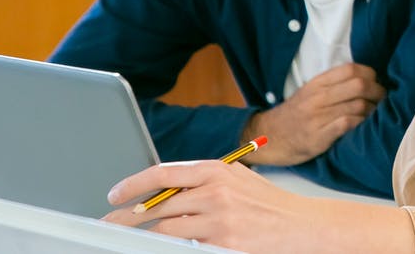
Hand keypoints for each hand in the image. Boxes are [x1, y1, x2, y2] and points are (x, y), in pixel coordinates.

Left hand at [103, 160, 413, 252]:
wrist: (305, 227)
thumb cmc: (271, 206)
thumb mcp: (239, 180)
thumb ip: (206, 180)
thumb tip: (167, 187)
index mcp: (218, 169)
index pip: (164, 172)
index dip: (134, 184)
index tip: (115, 195)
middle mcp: (216, 190)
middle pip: (158, 203)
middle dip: (128, 215)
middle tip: (109, 223)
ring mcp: (219, 218)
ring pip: (166, 227)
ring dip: (144, 234)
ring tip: (127, 238)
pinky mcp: (223, 243)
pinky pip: (185, 246)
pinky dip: (169, 246)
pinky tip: (160, 246)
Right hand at [241, 63, 385, 164]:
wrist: (269, 137)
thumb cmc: (296, 114)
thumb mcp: (310, 92)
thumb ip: (333, 84)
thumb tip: (367, 79)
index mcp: (317, 83)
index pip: (351, 69)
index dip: (370, 75)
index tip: (375, 83)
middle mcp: (318, 97)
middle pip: (359, 86)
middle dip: (377, 92)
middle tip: (382, 100)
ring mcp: (318, 117)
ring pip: (357, 105)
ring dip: (373, 110)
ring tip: (376, 115)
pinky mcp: (319, 136)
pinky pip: (347, 124)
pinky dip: (361, 124)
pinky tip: (363, 127)